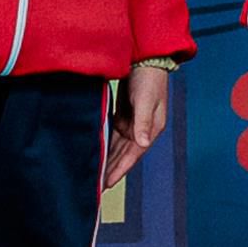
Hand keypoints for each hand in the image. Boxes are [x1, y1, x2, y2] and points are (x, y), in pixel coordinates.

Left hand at [106, 57, 176, 187]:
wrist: (146, 60)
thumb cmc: (148, 79)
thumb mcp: (146, 100)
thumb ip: (142, 122)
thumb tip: (142, 144)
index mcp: (151, 129)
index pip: (133, 155)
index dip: (120, 170)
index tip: (107, 184)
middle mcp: (142, 130)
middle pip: (125, 155)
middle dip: (113, 170)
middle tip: (97, 187)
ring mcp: (133, 124)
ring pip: (119, 148)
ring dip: (109, 161)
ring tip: (96, 176)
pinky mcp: (125, 116)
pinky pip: (114, 137)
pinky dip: (107, 147)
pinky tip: (98, 154)